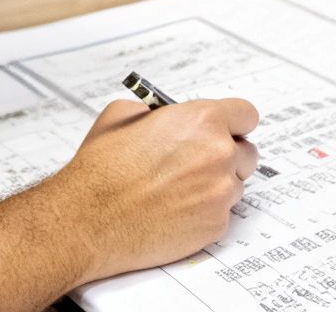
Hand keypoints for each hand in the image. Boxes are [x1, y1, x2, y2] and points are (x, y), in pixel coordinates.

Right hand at [0, 97, 258, 311]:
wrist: (88, 219)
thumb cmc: (101, 170)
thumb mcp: (122, 115)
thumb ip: (157, 111)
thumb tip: (167, 116)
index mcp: (202, 120)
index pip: (246, 114)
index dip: (233, 122)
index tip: (225, 129)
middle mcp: (219, 154)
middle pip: (246, 152)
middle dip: (225, 155)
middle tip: (196, 162)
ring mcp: (220, 193)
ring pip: (234, 184)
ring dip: (214, 184)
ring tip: (176, 188)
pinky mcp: (215, 225)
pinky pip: (222, 213)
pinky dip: (204, 211)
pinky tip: (174, 209)